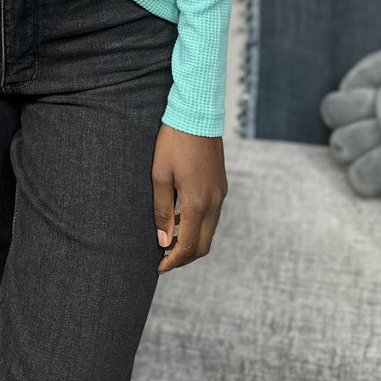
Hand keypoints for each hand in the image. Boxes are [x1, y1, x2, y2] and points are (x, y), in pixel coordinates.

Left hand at [152, 122, 226, 272]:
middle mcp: (214, 202)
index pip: (188, 246)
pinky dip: (198, 225)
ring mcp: (220, 193)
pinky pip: (212, 214)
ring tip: (169, 238)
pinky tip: (181, 217)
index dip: (173, 261)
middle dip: (184, 256)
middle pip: (203, 245)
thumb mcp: (160, 175)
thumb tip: (163, 241)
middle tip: (164, 258)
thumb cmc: (173, 142)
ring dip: (192, 240)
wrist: (197, 113)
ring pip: (209, 230)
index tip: (158, 267)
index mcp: (197, 203)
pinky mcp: (221, 184)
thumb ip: (162, 211)